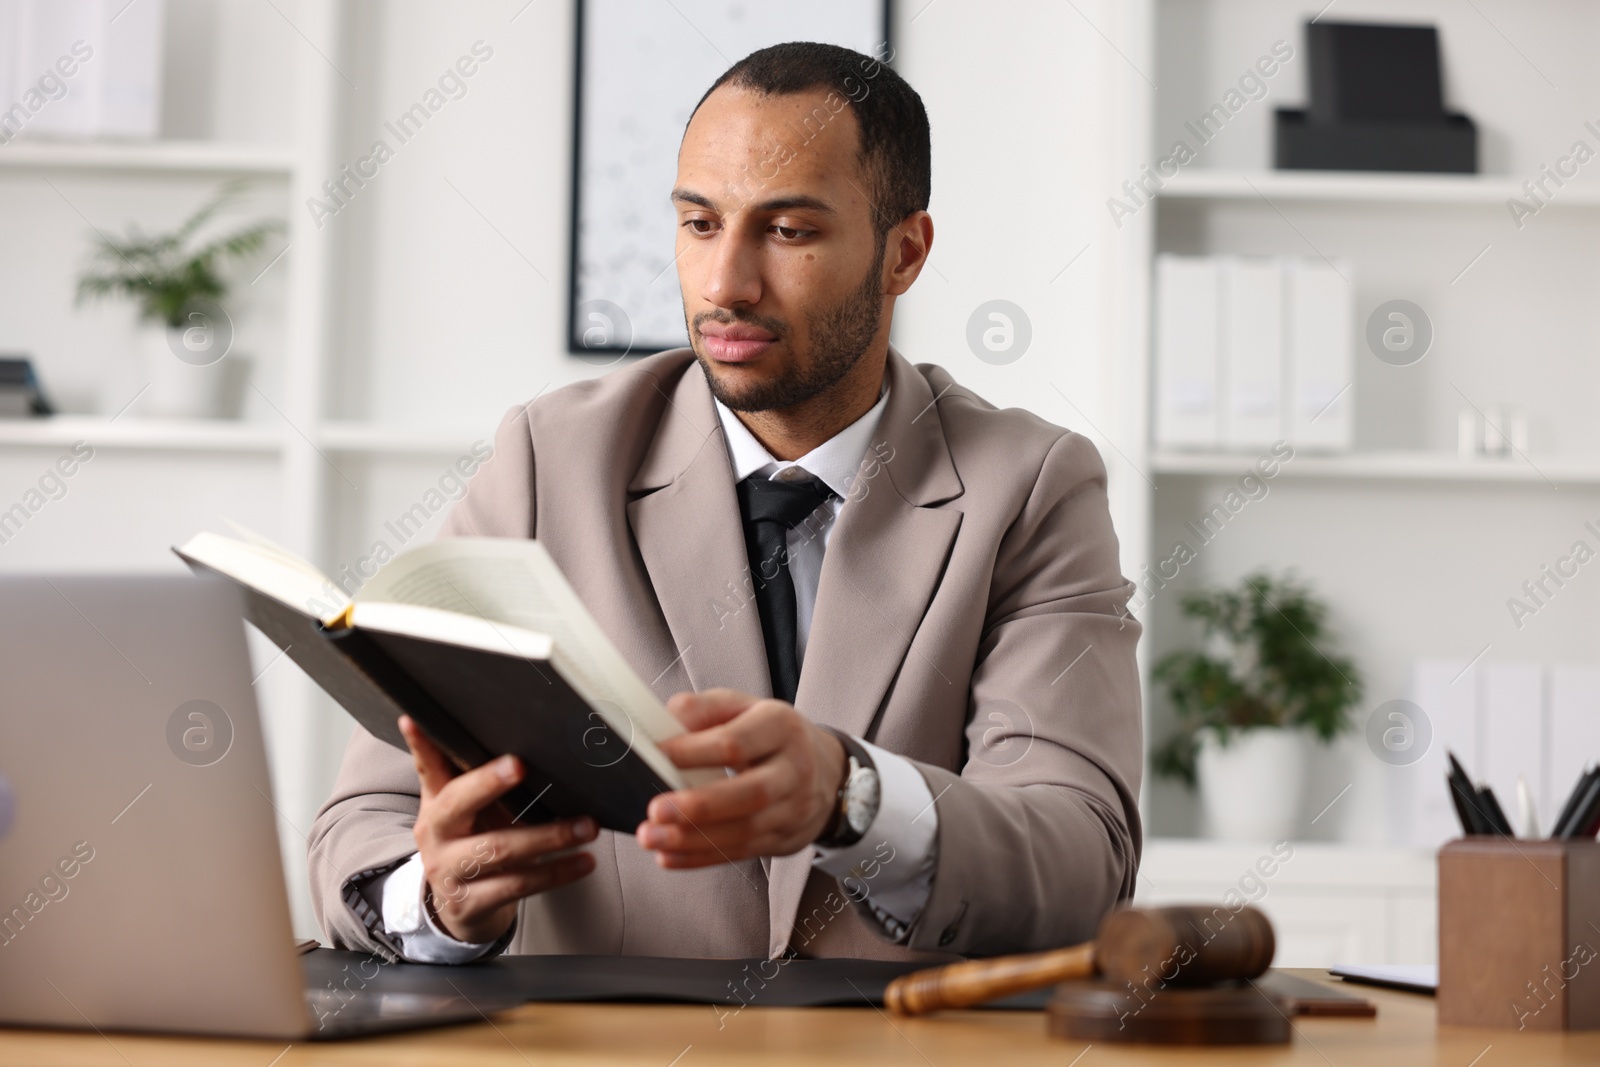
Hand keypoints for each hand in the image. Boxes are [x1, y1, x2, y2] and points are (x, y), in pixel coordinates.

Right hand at [399, 715, 597, 943]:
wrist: (458, 908)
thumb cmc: (469, 844)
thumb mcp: (463, 810)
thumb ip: (466, 773)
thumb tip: (491, 730)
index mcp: (435, 805)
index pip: (428, 768)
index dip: (421, 744)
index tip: (417, 720)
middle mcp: (435, 836)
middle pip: (458, 804)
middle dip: (489, 783)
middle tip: (522, 766)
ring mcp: (449, 872)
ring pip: (499, 849)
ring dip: (549, 836)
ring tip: (586, 826)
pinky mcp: (471, 904)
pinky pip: (517, 884)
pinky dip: (555, 873)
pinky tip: (582, 862)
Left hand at [635, 689, 845, 867]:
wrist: (826, 771)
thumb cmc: (771, 736)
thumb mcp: (744, 707)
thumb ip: (704, 709)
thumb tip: (664, 722)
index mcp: (780, 727)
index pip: (735, 742)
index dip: (692, 751)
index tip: (655, 756)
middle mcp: (793, 769)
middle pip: (749, 793)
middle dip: (699, 806)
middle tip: (656, 810)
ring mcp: (793, 808)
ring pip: (745, 830)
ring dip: (694, 839)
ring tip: (653, 837)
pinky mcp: (784, 839)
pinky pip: (741, 852)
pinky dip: (701, 857)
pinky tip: (669, 856)